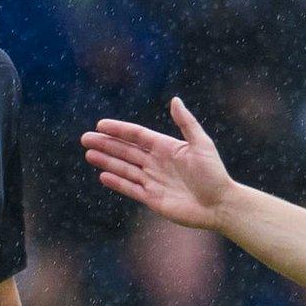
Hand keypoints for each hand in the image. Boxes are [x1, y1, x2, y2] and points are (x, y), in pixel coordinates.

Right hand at [81, 97, 236, 230]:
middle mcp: (157, 163)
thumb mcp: (202, 144)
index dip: (119, 130)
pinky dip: (117, 182)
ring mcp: (154, 181)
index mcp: (167, 147)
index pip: (137, 135)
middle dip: (106, 144)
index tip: (101, 125)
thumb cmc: (214, 173)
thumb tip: (175, 100)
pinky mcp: (153, 199)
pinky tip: (103, 175)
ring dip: (106, 161)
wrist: (220, 205)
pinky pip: (131, 188)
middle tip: (85, 138)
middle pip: (126, 151)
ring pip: (125, 168)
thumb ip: (186, 123)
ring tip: (89, 154)